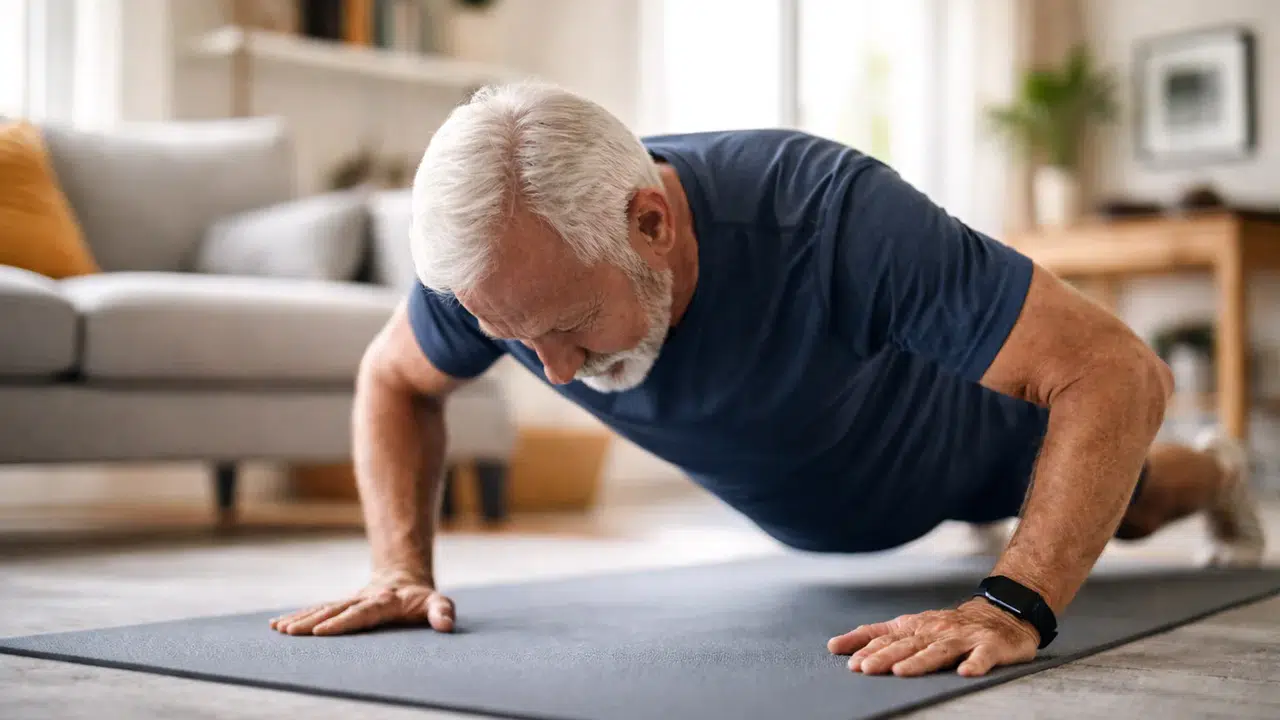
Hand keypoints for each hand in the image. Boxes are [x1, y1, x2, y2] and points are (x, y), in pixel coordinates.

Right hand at [269, 578, 454, 635]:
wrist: (405, 578)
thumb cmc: (423, 598)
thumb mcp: (438, 603)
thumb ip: (443, 612)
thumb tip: (447, 626)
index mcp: (384, 601)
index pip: (361, 613)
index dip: (341, 622)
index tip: (321, 631)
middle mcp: (362, 599)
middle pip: (334, 610)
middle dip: (311, 621)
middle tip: (289, 632)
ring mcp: (348, 601)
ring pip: (321, 609)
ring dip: (299, 619)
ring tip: (278, 630)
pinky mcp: (339, 605)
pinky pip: (316, 610)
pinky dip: (297, 616)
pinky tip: (276, 625)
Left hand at [827, 598, 1038, 676]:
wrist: (1000, 615)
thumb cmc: (948, 626)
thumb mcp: (910, 626)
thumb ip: (875, 635)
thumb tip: (835, 645)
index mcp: (915, 628)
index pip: (887, 637)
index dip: (868, 648)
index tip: (850, 661)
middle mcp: (935, 631)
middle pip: (907, 645)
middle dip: (885, 656)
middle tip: (866, 668)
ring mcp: (962, 639)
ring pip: (938, 651)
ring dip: (919, 661)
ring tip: (901, 672)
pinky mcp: (989, 647)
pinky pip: (982, 656)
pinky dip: (975, 664)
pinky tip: (965, 672)